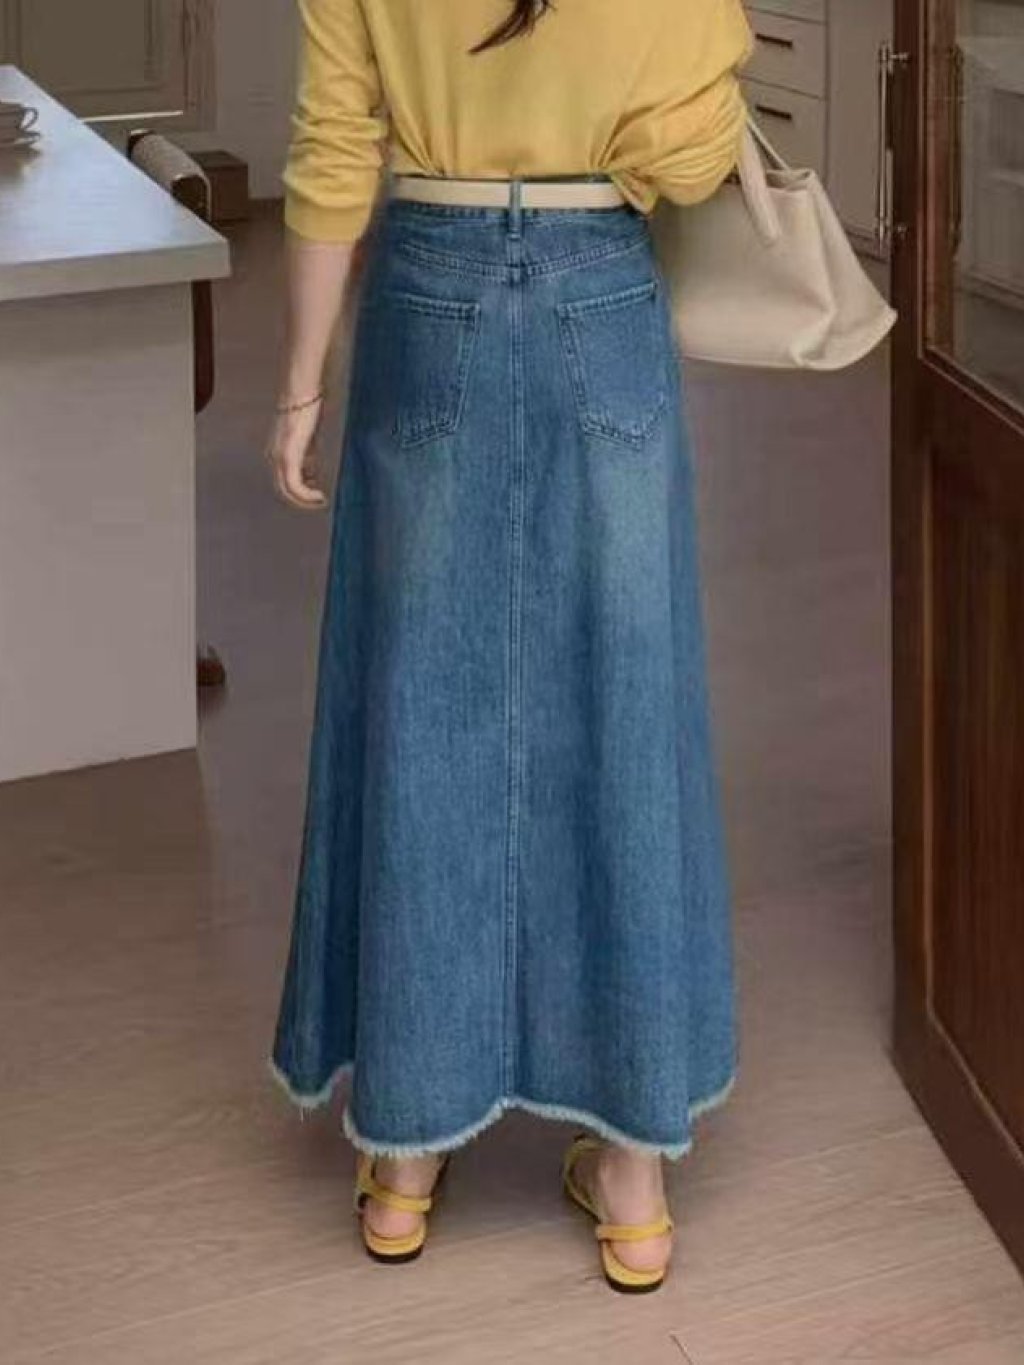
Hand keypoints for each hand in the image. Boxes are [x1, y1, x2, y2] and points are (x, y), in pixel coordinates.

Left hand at [264, 395, 327, 510]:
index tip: (316, 494)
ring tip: (320, 500)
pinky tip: (319, 495)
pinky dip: (306, 494)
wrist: (302, 392)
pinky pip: (295, 485)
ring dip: (305, 501)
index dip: (299, 493)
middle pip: (283, 490)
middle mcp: (273, 457)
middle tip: (319, 503)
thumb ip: (306, 455)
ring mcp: (279, 457)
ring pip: (288, 491)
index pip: (283, 481)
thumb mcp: (307, 438)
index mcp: (275, 452)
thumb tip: (310, 472)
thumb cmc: (306, 408)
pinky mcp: (288, 457)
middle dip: (302, 501)